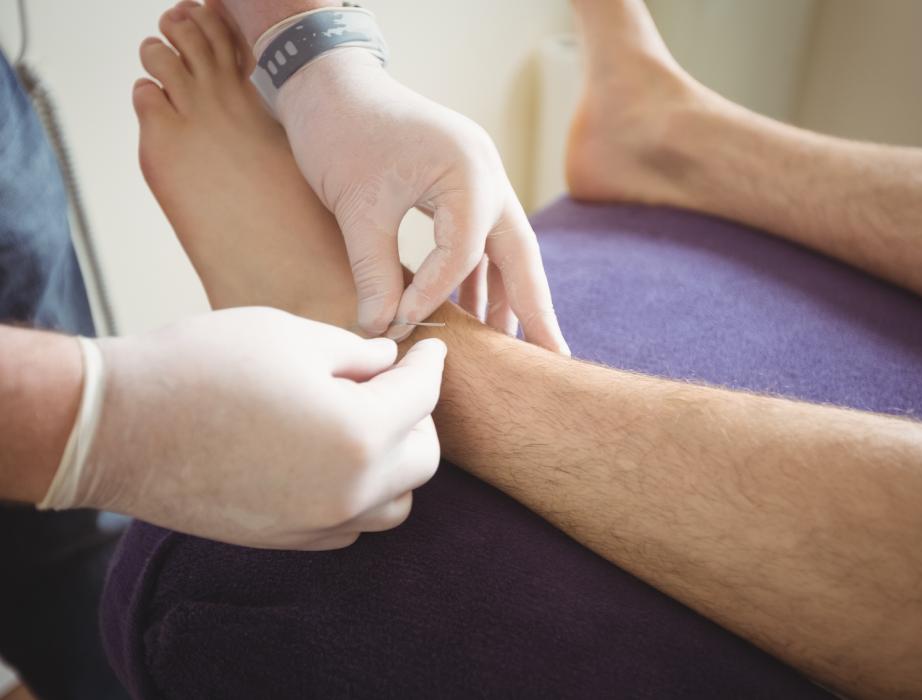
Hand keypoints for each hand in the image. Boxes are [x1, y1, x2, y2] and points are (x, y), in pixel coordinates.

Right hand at [73, 308, 444, 549]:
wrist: (117, 426)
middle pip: (423, 459)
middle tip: (394, 385)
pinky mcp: (286, 541)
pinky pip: (351, 525)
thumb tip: (388, 365)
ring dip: (395, 463)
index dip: (431, 366)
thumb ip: (356, 354)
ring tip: (367, 424)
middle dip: (419, 417)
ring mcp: (317, 524)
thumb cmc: (200, 366)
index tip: (429, 351)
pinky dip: (360, 495)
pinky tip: (334, 460)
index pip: (423, 398)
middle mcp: (349, 491)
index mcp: (359, 434)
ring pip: (395, 503)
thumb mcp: (290, 336)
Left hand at [275, 49, 569, 353]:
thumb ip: (376, 272)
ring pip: (506, 249)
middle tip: (552, 357)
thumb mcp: (356, 206)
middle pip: (521, 253)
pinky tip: (474, 310)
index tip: (401, 325)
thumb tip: (384, 330)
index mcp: (468, 171)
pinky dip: (479, 274)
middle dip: (535, 308)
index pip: (464, 253)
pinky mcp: (463, 185)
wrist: (328, 83)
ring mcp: (480, 178)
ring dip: (507, 295)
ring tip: (509, 348)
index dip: (434, 296)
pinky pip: (482, 239)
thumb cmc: (340, 132)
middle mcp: (487, 174)